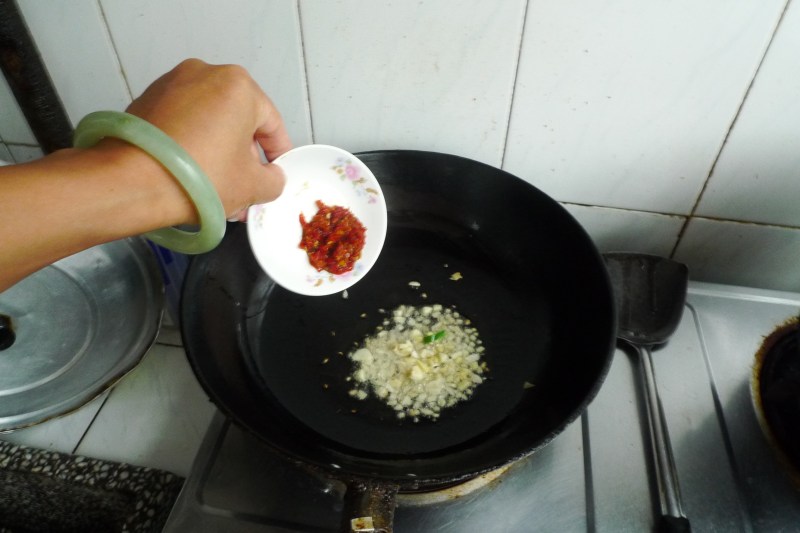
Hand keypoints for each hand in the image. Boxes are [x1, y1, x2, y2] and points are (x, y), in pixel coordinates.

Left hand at [126, 58, 291, 221]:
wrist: (133, 184)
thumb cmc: (198, 178)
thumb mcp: (253, 187)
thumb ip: (274, 180)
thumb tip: (271, 177)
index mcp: (238, 85)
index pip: (271, 123)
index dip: (277, 154)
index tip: (276, 173)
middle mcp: (204, 74)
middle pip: (237, 121)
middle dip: (243, 158)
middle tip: (245, 188)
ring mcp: (170, 85)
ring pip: (208, 122)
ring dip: (218, 153)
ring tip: (217, 189)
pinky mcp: (146, 101)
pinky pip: (181, 123)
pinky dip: (191, 146)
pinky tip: (191, 177)